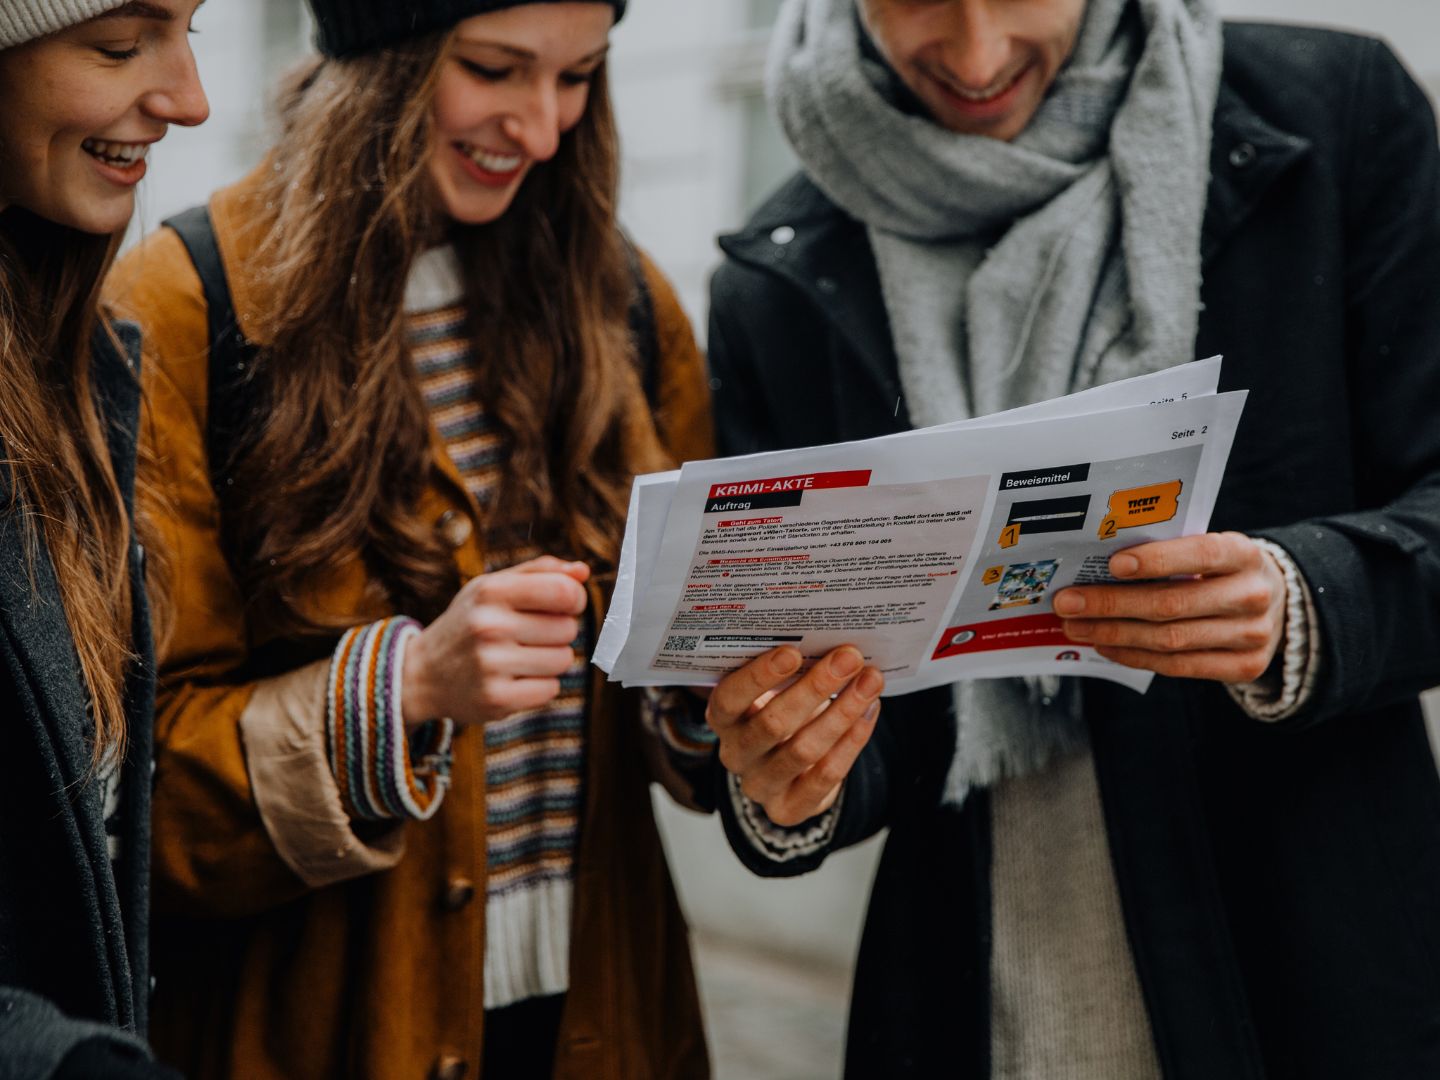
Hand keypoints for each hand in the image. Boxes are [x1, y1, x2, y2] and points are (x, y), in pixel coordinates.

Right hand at [402, 556, 588, 726]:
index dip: (575, 598)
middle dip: (558, 631)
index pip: (564, 592)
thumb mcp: (492, 587)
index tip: (564, 605)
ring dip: (551, 659)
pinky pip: (550, 689)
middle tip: (530, 634)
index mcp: (491, 591)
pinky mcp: (496, 699)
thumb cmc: (468, 623)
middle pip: (568, 628)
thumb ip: (539, 572)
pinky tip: (516, 678)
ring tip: (522, 656)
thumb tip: (582, 571)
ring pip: (563, 659)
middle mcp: (489, 626)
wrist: (422, 674)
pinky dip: (540, 685)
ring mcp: (491, 665)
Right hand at [707, 645, 883, 826]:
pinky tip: (870, 710)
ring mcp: (759, 785)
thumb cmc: (783, 710)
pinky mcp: (788, 809)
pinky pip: (826, 775)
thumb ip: (790, 671)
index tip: (793, 652)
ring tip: (870, 680)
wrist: (789, 770)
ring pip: (804, 749)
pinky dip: (852, 740)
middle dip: (815, 688)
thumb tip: (831, 642)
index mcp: (723, 718)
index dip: (758, 677)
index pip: (730, 698)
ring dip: (843, 711)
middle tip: (848, 658)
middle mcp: (735, 754)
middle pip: (773, 723)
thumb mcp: (774, 690)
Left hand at [1053, 532, 1286, 683]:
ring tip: (1076, 626)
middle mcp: (1252, 595)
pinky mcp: (1244, 667)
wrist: (1275, 602)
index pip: (1200, 554)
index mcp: (1244, 554)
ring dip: (1114, 634)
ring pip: (1170, 640)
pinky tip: (1104, 645)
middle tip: (1068, 602)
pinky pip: (1177, 667)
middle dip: (1112, 604)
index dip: (1157, 560)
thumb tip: (1097, 566)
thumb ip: (1169, 553)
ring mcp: (1252, 636)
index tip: (1113, 565)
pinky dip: (1134, 656)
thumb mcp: (1208, 549)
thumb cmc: (1221, 569)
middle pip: (1172, 605)